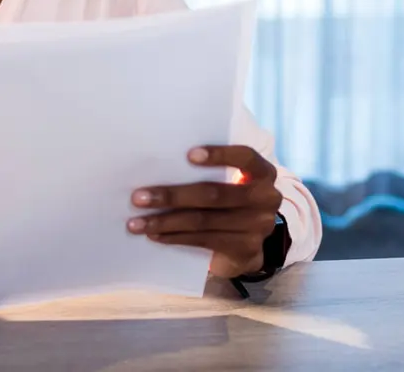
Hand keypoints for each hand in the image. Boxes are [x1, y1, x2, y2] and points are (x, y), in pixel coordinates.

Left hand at [127, 145, 282, 277]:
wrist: (246, 246)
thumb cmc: (228, 202)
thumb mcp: (229, 183)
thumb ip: (210, 172)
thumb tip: (158, 166)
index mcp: (263, 173)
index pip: (246, 157)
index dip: (219, 155)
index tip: (188, 155)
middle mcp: (267, 198)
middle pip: (214, 194)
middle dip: (173, 195)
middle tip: (138, 197)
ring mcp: (258, 226)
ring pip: (203, 221)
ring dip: (165, 221)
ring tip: (136, 223)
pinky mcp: (245, 249)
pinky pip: (203, 240)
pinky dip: (174, 237)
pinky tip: (154, 235)